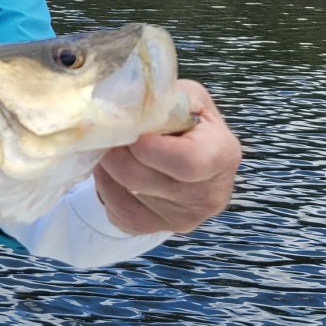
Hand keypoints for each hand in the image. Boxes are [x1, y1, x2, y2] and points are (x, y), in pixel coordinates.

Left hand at [93, 80, 240, 234]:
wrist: (190, 154)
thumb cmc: (188, 121)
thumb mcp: (185, 96)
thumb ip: (162, 96)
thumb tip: (122, 103)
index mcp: (222, 154)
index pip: (186, 161)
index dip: (148, 146)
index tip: (129, 127)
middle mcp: (209, 194)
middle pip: (142, 178)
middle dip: (114, 151)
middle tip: (102, 133)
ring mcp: (185, 218)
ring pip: (124, 194)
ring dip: (106, 167)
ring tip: (107, 147)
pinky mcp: (159, 229)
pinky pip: (118, 212)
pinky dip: (105, 188)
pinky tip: (110, 170)